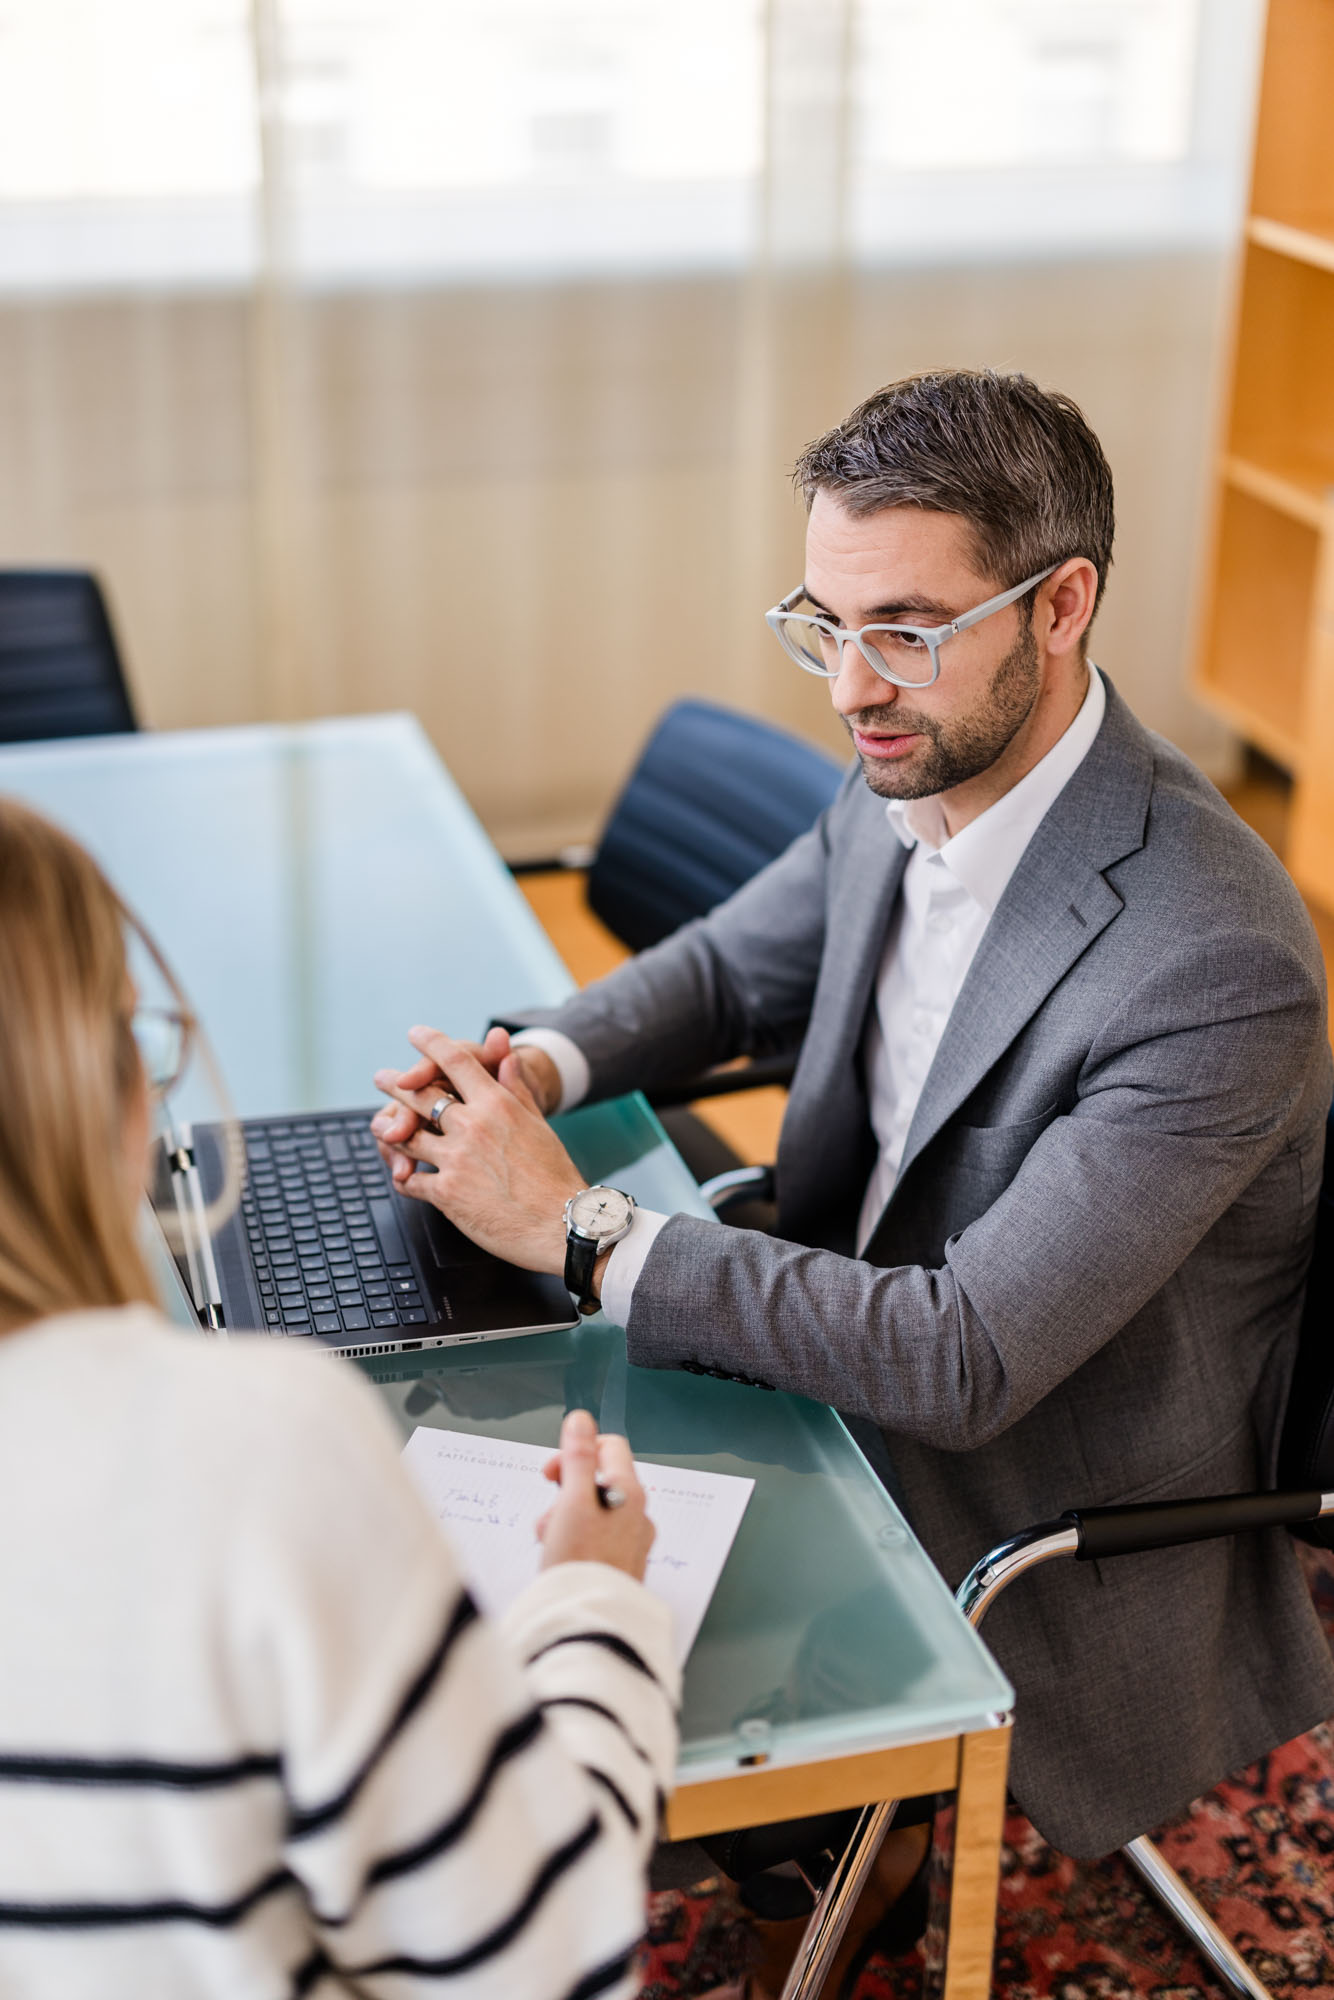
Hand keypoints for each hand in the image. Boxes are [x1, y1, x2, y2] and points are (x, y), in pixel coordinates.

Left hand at [371, 1027, 585, 1272]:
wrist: (560, 1225)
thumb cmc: (554, 1176)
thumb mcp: (538, 1124)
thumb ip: (516, 1089)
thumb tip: (507, 1055)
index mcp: (497, 1104)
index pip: (456, 1061)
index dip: (430, 1043)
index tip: (415, 1034)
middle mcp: (472, 1126)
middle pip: (420, 1094)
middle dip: (395, 1084)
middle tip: (382, 1078)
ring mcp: (455, 1159)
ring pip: (407, 1135)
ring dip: (390, 1130)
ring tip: (382, 1126)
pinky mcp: (445, 1193)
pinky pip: (410, 1180)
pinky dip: (404, 1177)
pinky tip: (402, 1176)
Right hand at [536, 1410, 653, 1580]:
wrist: (588, 1620)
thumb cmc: (580, 1562)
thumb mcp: (572, 1500)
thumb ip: (578, 1457)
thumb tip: (581, 1420)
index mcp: (629, 1492)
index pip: (609, 1447)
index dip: (577, 1451)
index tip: (552, 1473)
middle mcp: (637, 1514)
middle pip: (598, 1481)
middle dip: (566, 1491)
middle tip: (548, 1514)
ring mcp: (632, 1541)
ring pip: (594, 1512)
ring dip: (566, 1518)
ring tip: (550, 1542)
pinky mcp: (622, 1565)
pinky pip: (597, 1539)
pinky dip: (576, 1541)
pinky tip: (560, 1559)